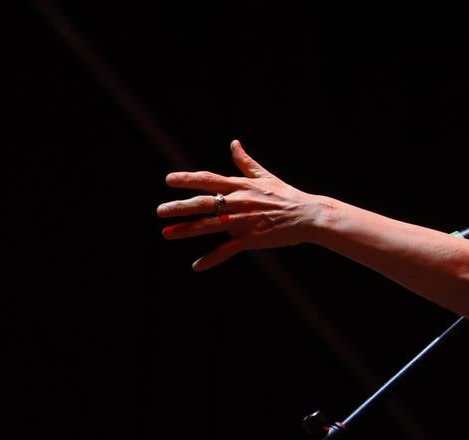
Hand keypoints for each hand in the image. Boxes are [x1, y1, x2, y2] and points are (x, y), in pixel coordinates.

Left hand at [158, 140, 321, 270]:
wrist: (308, 215)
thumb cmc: (287, 196)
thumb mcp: (264, 177)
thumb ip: (245, 162)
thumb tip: (234, 143)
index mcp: (240, 186)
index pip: (209, 180)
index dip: (188, 179)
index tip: (169, 179)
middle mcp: (238, 202)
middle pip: (204, 203)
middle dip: (180, 207)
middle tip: (160, 211)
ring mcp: (244, 221)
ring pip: (210, 226)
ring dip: (186, 230)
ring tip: (166, 233)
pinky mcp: (251, 239)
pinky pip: (227, 250)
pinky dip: (212, 259)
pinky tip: (196, 266)